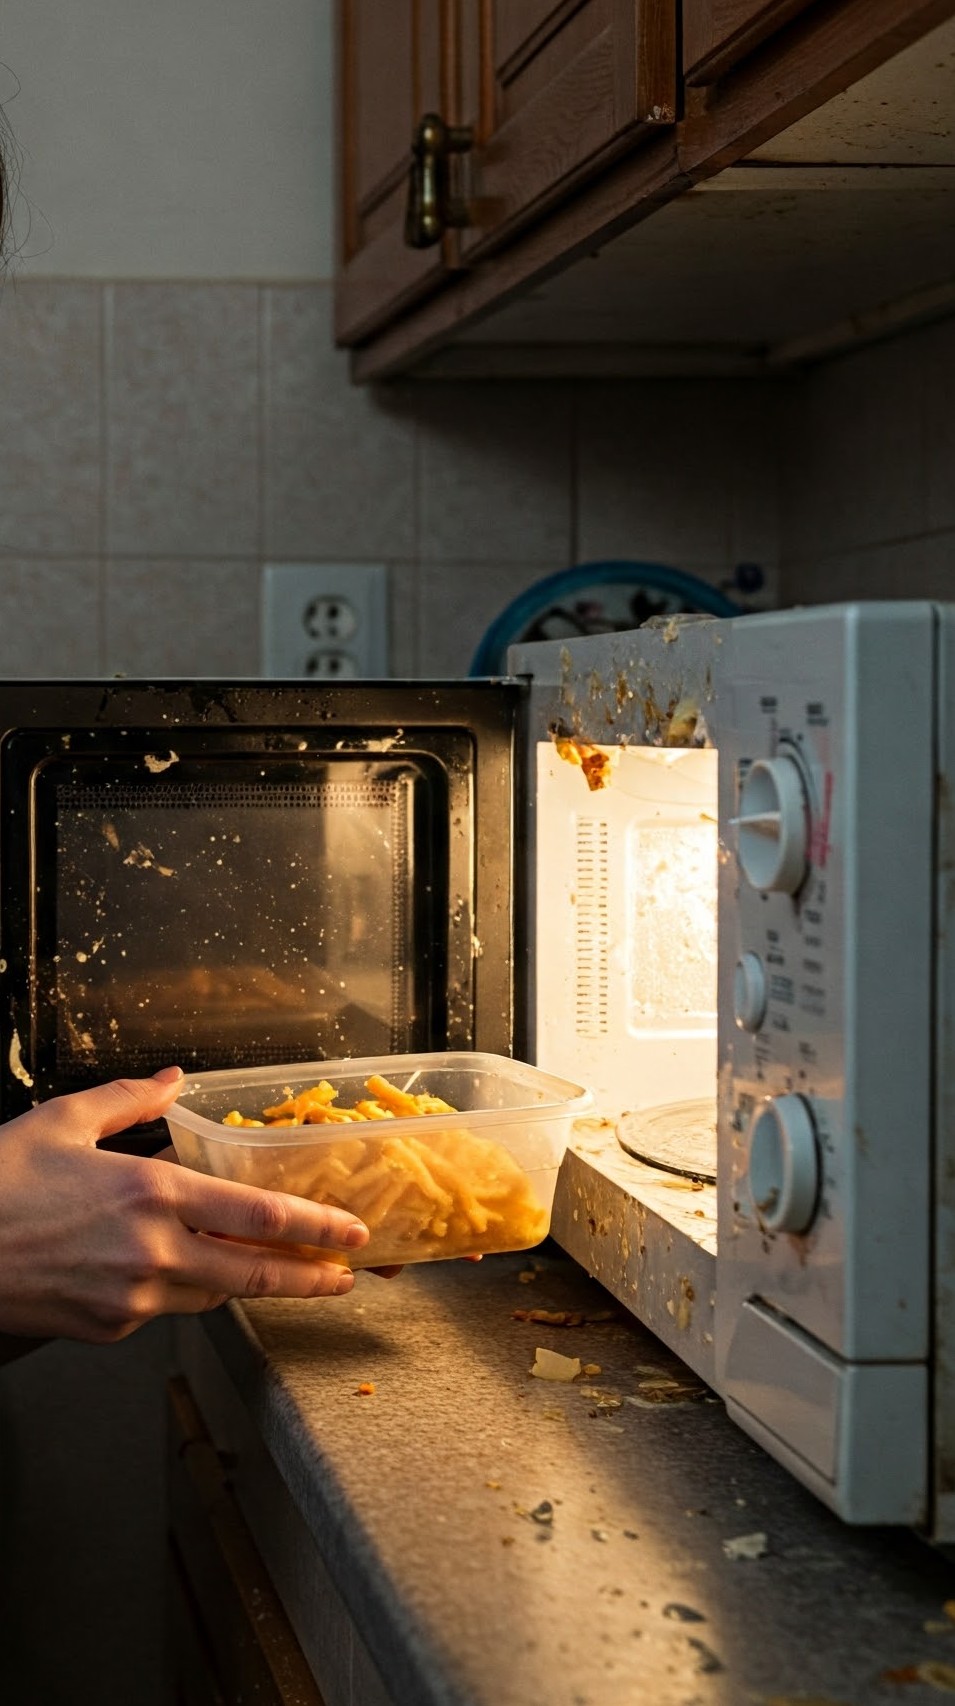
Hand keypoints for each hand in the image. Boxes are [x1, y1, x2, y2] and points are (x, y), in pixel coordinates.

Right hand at [0, 1067, 371, 1343]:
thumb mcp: (62, 1121)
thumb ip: (129, 1099)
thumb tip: (174, 1079)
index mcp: (151, 1193)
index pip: (260, 1217)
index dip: (317, 1228)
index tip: (352, 1234)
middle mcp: (152, 1252)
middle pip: (255, 1273)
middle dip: (310, 1276)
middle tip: (345, 1277)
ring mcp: (131, 1298)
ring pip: (213, 1294)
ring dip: (245, 1283)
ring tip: (278, 1274)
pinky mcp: (107, 1329)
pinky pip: (163, 1310)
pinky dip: (180, 1290)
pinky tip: (180, 1273)